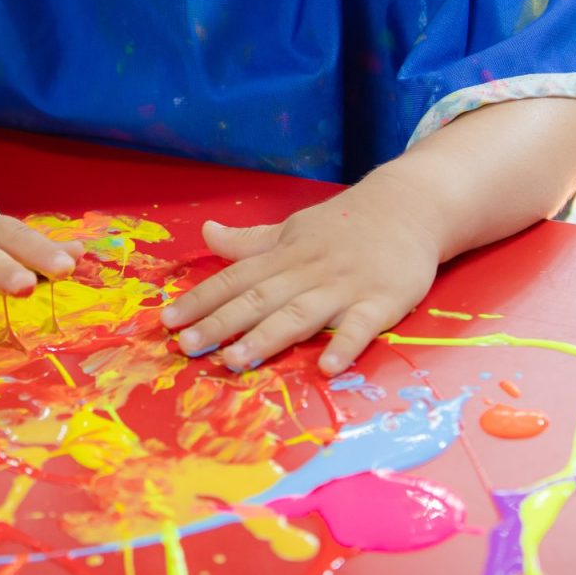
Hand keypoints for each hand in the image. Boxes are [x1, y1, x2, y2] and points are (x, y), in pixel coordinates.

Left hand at [159, 180, 440, 374]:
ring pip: (299, 315)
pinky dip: (344, 345)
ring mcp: (344, 287)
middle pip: (257, 299)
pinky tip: (326, 367)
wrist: (409, 207)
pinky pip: (361, 327)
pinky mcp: (382, 301)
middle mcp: (307, 271)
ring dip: (266, 338)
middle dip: (220, 324)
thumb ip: (249, 241)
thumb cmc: (344, 225)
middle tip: (185, 347)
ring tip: (234, 361)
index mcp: (284, 255)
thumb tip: (206, 232)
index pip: (234, 279)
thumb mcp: (292, 229)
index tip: (167, 320)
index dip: (200, 300)